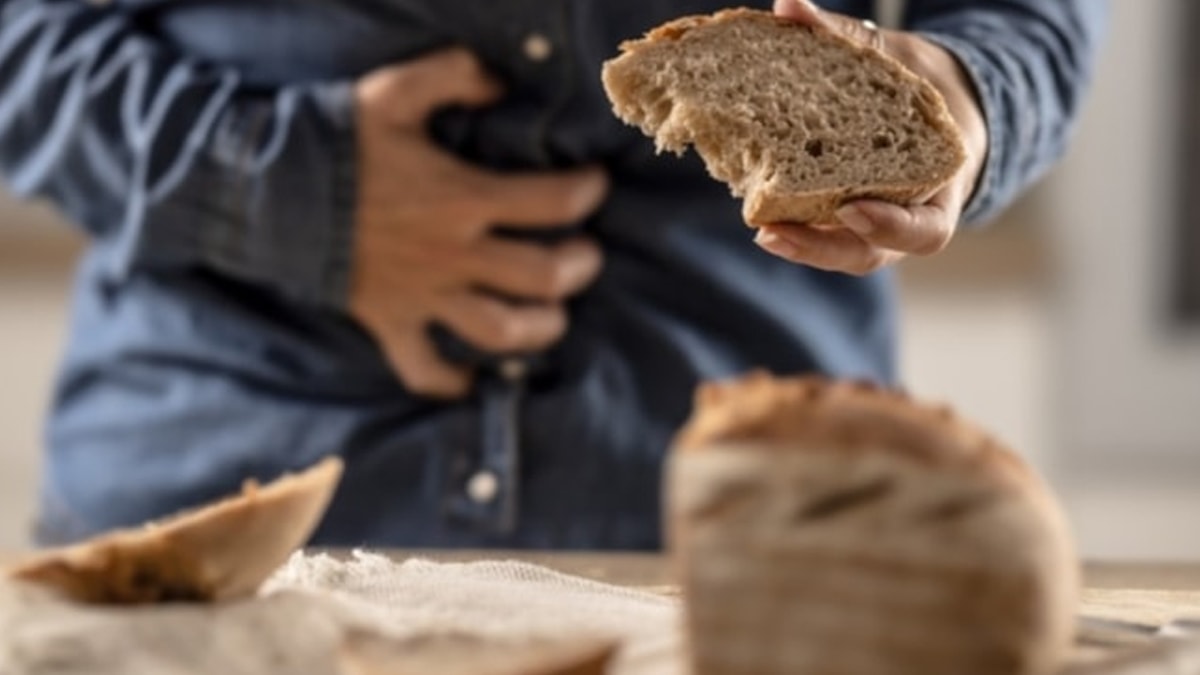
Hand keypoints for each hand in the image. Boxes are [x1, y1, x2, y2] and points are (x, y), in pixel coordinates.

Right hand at [352, 49, 608, 397]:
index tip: (594, 184)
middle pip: (543, 277)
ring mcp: (423, 295)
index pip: (553, 202)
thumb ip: (453, 76)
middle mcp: (452, 254)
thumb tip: (499, 83)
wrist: (264, 192)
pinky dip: (450, 381)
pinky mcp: (390, 322)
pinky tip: (471, 378)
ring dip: (540, 328)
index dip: (587, 192)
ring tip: (552, 314)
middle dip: (579, 266)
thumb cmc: (334, 140)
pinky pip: (423, 369)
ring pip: (501, 331)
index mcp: (462, 197)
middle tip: (584, 253)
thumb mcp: (394, 91)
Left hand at [758, 0, 988, 274]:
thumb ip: (845, 38)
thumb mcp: (896, 59)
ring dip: (800, 243)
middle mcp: (906, 216)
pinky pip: (821, 228)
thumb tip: (789, 5)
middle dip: (821, 248)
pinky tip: (754, 204)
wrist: (932, 103)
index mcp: (940, 187)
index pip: (925, 231)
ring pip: (840, 249)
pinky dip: (789, 218)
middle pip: (868, 252)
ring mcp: (873, 224)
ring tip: (760, 230)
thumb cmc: (918, 85)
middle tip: (771, 232)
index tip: (850, 209)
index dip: (890, 225)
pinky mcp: (842, 217)